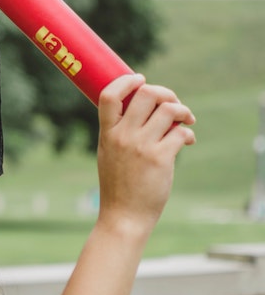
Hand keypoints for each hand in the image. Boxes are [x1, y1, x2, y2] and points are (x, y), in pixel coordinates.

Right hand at [96, 74, 195, 233]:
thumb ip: (118, 132)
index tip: (140, 79)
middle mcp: (122, 136)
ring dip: (183, 111)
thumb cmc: (117, 186)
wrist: (123, 216)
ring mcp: (141, 147)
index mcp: (107, 133)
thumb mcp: (108, 154)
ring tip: (186, 120)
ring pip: (168, 110)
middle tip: (172, 104)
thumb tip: (144, 110)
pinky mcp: (160, 159)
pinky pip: (180, 133)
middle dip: (165, 93)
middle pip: (146, 94)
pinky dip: (188, 133)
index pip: (109, 95)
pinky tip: (187, 141)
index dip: (126, 80)